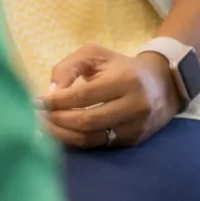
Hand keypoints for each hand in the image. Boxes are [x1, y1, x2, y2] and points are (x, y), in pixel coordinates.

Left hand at [39, 43, 180, 148]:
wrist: (162, 84)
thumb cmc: (122, 67)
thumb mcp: (97, 55)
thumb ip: (70, 66)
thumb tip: (51, 92)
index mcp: (125, 80)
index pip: (84, 96)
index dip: (57, 101)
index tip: (37, 102)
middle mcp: (133, 105)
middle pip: (86, 121)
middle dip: (57, 120)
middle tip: (36, 117)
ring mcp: (135, 126)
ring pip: (90, 138)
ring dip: (61, 135)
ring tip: (44, 128)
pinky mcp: (133, 140)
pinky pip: (98, 145)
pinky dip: (75, 141)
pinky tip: (61, 135)